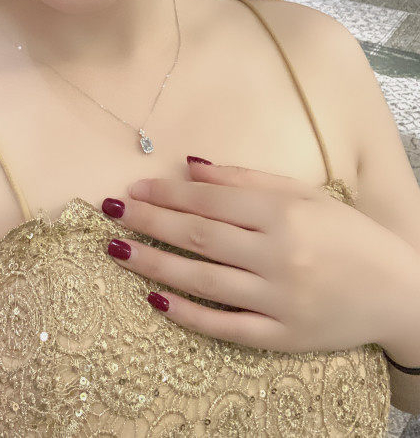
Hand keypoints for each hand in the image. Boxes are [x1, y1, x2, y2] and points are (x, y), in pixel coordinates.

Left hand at [102, 159, 409, 354]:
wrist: (397, 291)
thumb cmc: (346, 234)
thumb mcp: (303, 195)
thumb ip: (245, 179)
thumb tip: (191, 165)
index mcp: (283, 214)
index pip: (210, 201)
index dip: (167, 194)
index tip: (134, 188)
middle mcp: (278, 255)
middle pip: (199, 236)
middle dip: (149, 222)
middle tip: (111, 211)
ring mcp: (278, 299)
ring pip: (202, 280)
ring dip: (154, 263)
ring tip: (117, 250)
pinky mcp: (281, 337)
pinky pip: (224, 326)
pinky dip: (187, 313)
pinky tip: (154, 298)